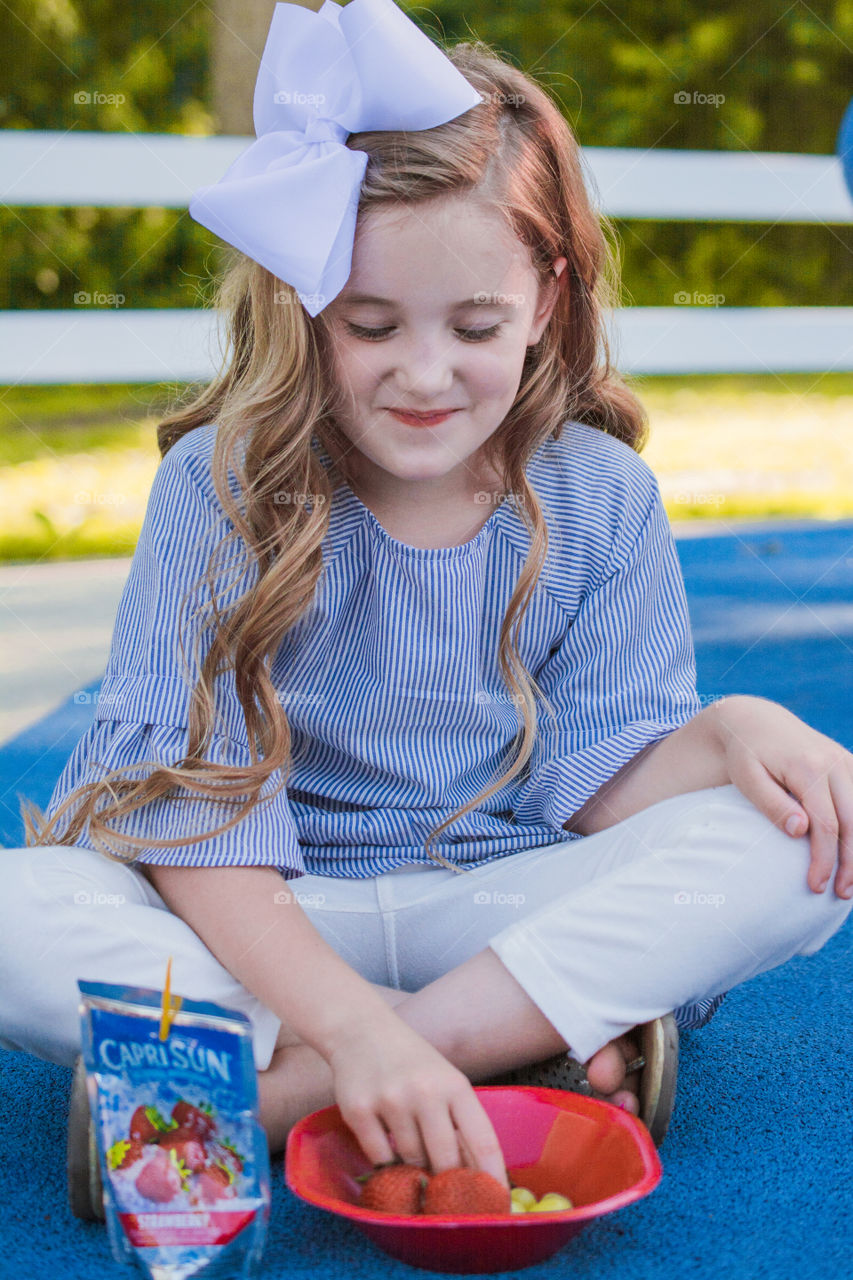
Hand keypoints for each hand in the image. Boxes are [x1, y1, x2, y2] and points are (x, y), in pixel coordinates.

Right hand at [324, 1016, 508, 1187]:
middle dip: (448, 1182)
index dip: (492, 1177)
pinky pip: (378, 1157)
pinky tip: (385, 1143)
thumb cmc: (412, 1062)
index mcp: (455, 1085)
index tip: (497, 1203)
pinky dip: (384, 1159)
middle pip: (446, 1160)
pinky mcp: (359, 1110)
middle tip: (446, 1193)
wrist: (361, 1030)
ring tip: (410, 1151)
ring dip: (413, 1165)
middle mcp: (425, 1092)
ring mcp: (391, 1100)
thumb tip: (474, 1177)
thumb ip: (458, 1122)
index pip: (483, 1141)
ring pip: (411, 1160)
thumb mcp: (444, 1081)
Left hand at [711, 696, 852, 898]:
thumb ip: (772, 804)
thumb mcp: (748, 778)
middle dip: (851, 862)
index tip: (815, 885)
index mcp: (809, 767)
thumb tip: (801, 830)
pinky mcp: (850, 763)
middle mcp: (834, 762)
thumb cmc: (746, 755)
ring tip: (851, 882)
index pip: (826, 824)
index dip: (824, 859)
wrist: (756, 721)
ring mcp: (846, 761)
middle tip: (841, 894)